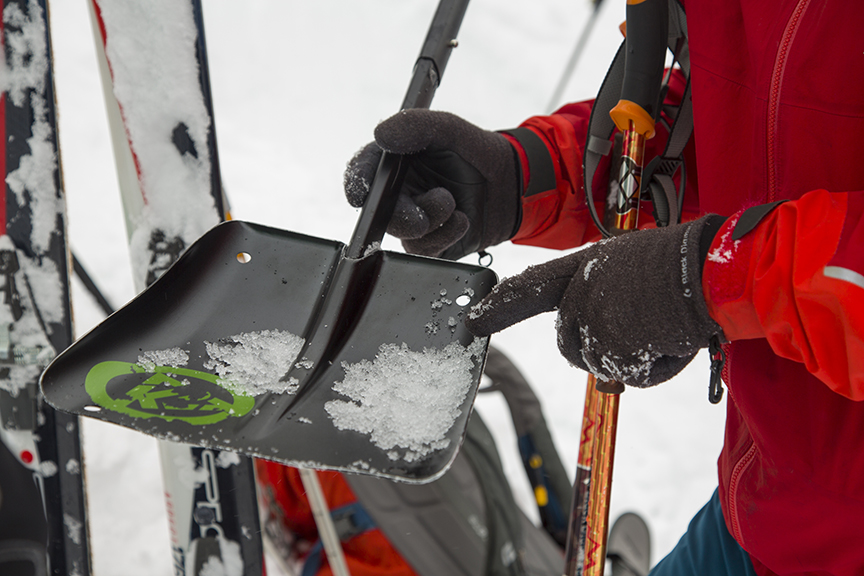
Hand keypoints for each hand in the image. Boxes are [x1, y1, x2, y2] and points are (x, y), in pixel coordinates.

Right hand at [344, 109, 520, 259]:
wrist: (513, 185)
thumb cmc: (477, 153)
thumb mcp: (449, 129)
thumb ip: (416, 126)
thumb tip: (380, 135)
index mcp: (396, 163)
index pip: (364, 171)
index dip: (357, 181)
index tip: (361, 192)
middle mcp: (400, 193)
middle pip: (379, 212)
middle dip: (401, 213)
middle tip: (430, 205)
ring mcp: (413, 220)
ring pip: (403, 234)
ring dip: (431, 220)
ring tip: (453, 203)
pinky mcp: (430, 244)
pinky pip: (424, 250)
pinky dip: (445, 234)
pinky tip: (462, 220)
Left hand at [465, 216, 726, 387]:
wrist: (710, 270)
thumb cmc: (680, 265)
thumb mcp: (630, 268)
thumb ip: (603, 297)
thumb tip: (598, 346)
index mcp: (582, 267)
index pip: (531, 287)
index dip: (501, 305)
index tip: (472, 320)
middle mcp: (578, 293)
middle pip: (570, 345)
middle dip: (599, 349)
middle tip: (643, 330)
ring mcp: (591, 321)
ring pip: (603, 364)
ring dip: (636, 357)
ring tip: (665, 324)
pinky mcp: (610, 347)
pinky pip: (631, 376)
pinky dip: (657, 367)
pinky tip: (673, 337)